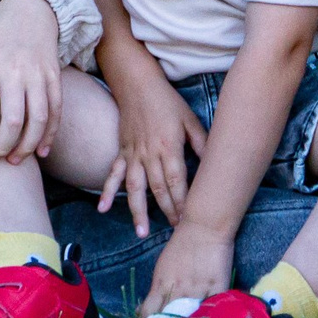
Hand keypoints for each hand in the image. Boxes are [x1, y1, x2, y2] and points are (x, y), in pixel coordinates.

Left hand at [0, 0, 64, 163]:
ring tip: (14, 160)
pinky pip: (56, 111)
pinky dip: (50, 135)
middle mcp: (14, 71)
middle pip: (12, 121)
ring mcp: (38, 75)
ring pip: (38, 120)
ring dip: (27, 146)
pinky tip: (41, 152)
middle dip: (1, 147)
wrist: (31, 8)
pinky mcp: (54, 77)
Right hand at [96, 42, 205, 238]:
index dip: (183, 201)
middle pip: (158, 189)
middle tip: (176, 231)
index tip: (190, 218)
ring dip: (138, 211)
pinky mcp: (122, 152)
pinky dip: (107, 191)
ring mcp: (133, 154)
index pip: (177, 180)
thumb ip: (201, 142)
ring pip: (135, 188)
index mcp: (169, 147)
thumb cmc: (167, 101)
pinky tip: (103, 209)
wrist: (137, 84)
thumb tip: (214, 162)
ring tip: (141, 233)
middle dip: (167, 211)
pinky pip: (113, 174)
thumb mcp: (189, 119)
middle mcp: (149, 154)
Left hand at [139, 222, 235, 317]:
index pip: (147, 315)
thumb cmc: (181, 245)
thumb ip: (158, 291)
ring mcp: (198, 289)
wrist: (205, 226)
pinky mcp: (217, 287)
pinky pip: (215, 310)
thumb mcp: (163, 269)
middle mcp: (177, 290)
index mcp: (161, 285)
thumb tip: (147, 310)